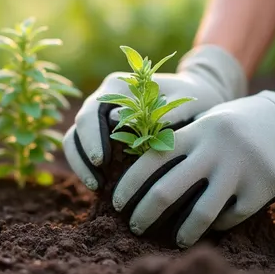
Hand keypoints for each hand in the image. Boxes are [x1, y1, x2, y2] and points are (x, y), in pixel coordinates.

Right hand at [63, 45, 246, 189]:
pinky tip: (100, 185)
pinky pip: (84, 148)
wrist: (199, 98)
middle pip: (79, 125)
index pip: (93, 111)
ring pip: (75, 138)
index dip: (92, 137)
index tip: (103, 162)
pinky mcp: (103, 132)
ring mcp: (101, 115)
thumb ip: (159, 111)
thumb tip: (121, 124)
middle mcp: (104, 97)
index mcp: (117, 86)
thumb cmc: (194, 99)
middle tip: (97, 182)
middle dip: (84, 155)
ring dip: (81, 163)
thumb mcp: (184, 102)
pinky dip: (86, 166)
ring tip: (97, 187)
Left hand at [113, 60, 274, 246]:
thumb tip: (140, 169)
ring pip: (200, 212)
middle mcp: (213, 151)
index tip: (116, 203)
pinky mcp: (262, 188)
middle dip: (145, 213)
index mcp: (195, 132)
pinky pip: (231, 217)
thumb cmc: (241, 123)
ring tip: (175, 241)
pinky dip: (218, 225)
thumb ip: (181, 140)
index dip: (129, 185)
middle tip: (134, 227)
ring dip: (182, 232)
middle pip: (167, 189)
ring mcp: (238, 170)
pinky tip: (212, 227)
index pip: (150, 160)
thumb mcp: (208, 121)